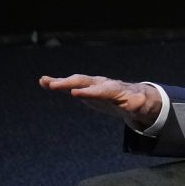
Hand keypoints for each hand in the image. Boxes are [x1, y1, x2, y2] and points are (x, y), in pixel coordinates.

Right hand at [39, 74, 161, 128]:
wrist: (134, 95)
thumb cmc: (137, 101)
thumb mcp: (141, 104)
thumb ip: (138, 103)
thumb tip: (139, 102)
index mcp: (116, 89)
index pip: (102, 91)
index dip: (90, 92)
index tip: (74, 93)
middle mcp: (102, 84)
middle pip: (86, 82)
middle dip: (71, 83)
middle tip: (54, 85)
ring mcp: (93, 85)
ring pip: (76, 81)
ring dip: (61, 82)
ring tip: (45, 81)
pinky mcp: (86, 89)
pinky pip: (70, 85)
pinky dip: (58, 83)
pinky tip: (43, 82)